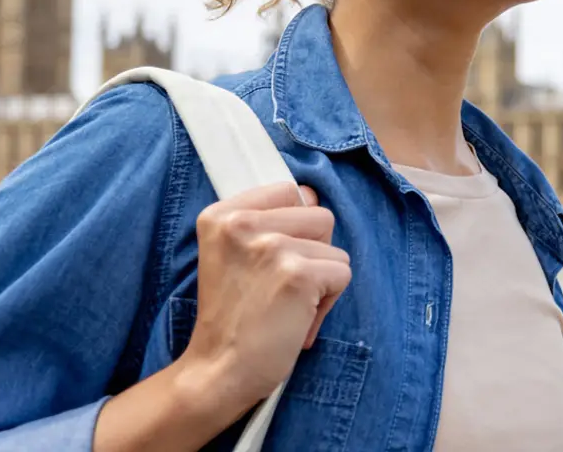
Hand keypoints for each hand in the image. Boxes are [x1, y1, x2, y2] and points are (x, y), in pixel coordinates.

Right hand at [177, 183, 351, 421]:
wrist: (219, 371)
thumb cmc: (233, 319)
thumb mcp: (233, 255)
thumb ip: (267, 221)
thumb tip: (311, 193)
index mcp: (221, 215)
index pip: (288, 190)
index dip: (294, 226)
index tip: (274, 260)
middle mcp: (241, 223)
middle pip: (318, 216)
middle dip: (313, 253)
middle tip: (283, 288)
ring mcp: (270, 247)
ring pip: (334, 248)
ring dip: (322, 279)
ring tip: (290, 305)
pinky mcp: (297, 274)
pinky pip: (342, 274)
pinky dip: (329, 303)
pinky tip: (298, 320)